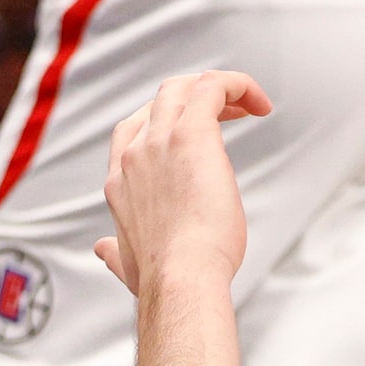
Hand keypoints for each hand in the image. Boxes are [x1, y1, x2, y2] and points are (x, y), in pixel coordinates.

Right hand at [93, 70, 269, 295]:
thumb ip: (116, 252)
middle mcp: (134, 154)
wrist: (180, 279)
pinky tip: (261, 103)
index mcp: (120, 179)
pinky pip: (213, 87)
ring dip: (219, 90)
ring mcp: (158, 141)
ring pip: (183, 88)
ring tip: (252, 106)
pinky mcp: (192, 136)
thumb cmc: (163, 279)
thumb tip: (103, 250)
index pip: (133, 129)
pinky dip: (238, 85)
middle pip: (160, 101)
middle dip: (194, 98)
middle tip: (231, 113)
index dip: (165, 122)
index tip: (200, 133)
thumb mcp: (128, 264)